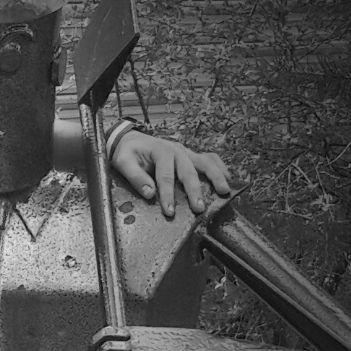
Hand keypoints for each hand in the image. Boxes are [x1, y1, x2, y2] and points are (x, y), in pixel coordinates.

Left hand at [111, 131, 230, 217]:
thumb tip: (149, 193)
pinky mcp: (190, 155)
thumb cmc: (128, 152)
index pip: (165, 175)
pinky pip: (209, 159)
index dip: (168, 194)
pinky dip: (220, 167)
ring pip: (205, 162)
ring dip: (216, 177)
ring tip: (224, 192)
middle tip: (199, 208)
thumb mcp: (123, 162)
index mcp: (160, 151)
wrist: (130, 140)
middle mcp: (177, 150)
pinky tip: (228, 179)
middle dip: (194, 191)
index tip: (170, 211)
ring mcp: (186, 152)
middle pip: (189, 171)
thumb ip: (135, 176)